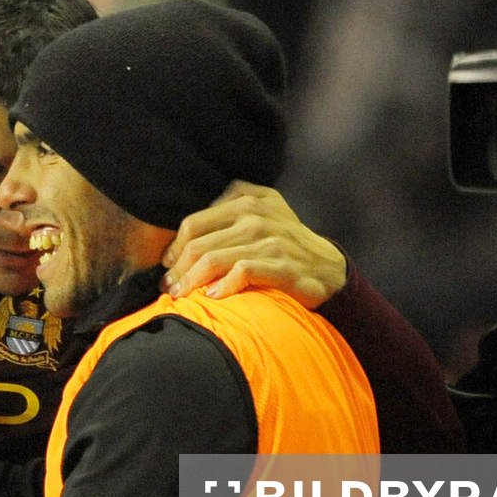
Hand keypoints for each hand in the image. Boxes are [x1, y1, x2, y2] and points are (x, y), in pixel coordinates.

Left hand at [160, 181, 346, 303]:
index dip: (175, 248)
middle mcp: (257, 214)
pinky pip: (240, 273)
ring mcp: (270, 239)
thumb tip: (180, 239)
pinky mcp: (281, 263)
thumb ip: (228, 212)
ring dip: (191, 282)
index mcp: (248, 198)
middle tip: (168, 288)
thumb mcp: (262, 214)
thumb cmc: (285, 245)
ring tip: (181, 296)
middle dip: (178, 269)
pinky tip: (212, 297)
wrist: (328, 269)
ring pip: (213, 259)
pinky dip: (221, 287)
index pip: (194, 223)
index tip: (168, 265)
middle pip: (198, 244)